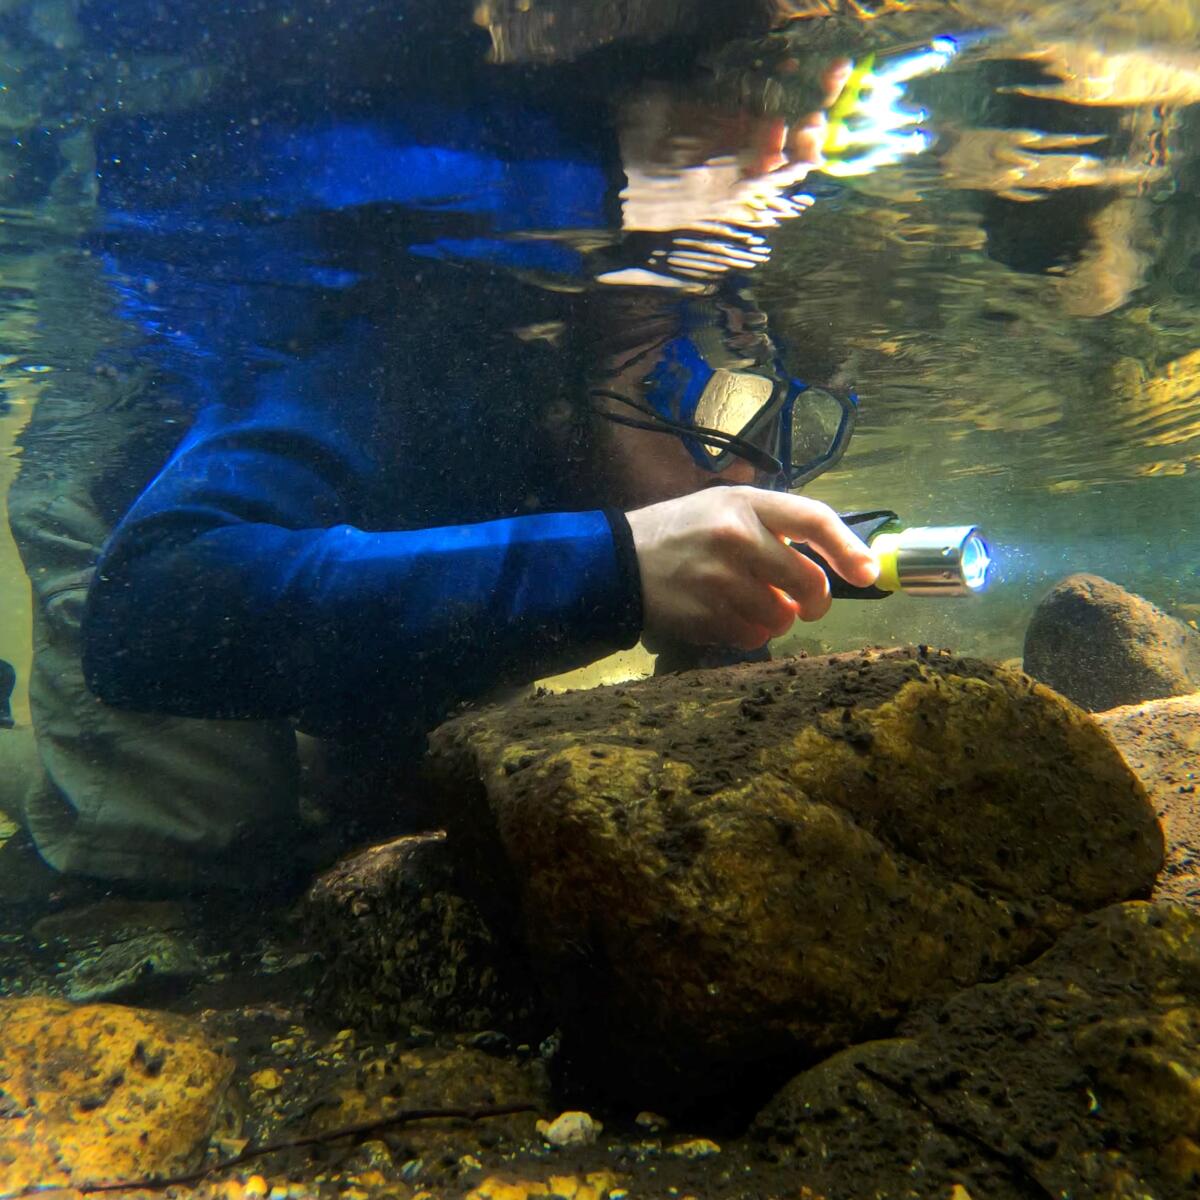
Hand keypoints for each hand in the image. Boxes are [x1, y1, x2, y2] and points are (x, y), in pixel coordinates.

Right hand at [627, 485, 878, 650]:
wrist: (616, 562)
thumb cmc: (681, 532)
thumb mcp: (725, 507)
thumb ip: (775, 527)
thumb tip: (832, 564)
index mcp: (746, 503)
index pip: (814, 520)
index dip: (849, 549)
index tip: (869, 572)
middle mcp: (736, 539)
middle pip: (808, 582)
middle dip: (814, 600)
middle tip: (806, 603)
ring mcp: (719, 581)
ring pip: (781, 617)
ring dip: (775, 618)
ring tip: (748, 603)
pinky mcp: (705, 616)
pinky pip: (751, 637)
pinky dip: (748, 632)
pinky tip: (725, 615)